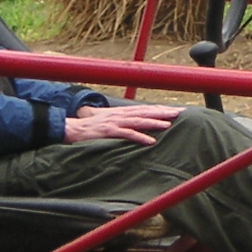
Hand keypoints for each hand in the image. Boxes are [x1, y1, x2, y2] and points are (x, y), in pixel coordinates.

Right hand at [63, 103, 182, 145]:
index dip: (160, 109)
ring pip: (138, 121)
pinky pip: (127, 134)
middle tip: (179, 112)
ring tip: (168, 124)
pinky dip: (140, 137)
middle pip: (145, 112)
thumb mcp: (106, 121)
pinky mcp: (109, 132)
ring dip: (154, 122)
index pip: (144, 109)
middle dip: (162, 112)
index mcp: (121, 112)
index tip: (175, 110)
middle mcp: (120, 115)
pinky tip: (151, 141)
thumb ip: (119, 122)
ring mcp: (115, 123)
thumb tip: (132, 126)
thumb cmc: (89, 128)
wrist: (71, 129)